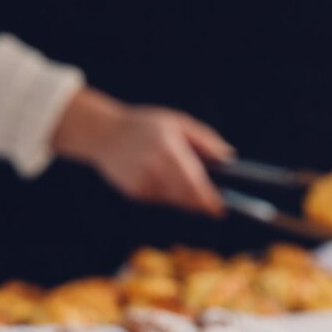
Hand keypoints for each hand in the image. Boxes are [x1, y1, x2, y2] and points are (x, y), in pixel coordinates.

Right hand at [51, 87, 233, 216]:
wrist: (103, 134)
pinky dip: (168, 193)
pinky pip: (160, 199)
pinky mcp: (135, 193)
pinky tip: (162, 178)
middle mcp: (153, 169)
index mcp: (167, 149)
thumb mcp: (177, 122)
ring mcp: (142, 184)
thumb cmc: (144, 125)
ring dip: (185, 197)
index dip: (208, 200)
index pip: (193, 182)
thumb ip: (205, 140)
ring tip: (189, 186)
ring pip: (174, 200)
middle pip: (185, 197)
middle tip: (215, 206)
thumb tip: (228, 158)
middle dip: (201, 203)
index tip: (221, 209)